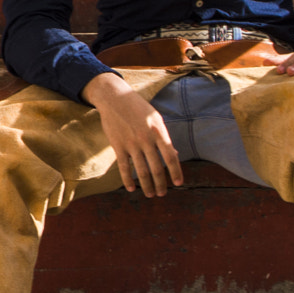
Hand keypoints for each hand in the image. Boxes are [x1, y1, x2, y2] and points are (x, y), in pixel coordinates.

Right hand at [83, 73, 182, 196]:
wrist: (114, 98)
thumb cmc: (138, 109)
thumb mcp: (155, 119)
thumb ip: (164, 137)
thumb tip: (175, 155)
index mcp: (158, 131)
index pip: (170, 156)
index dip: (175, 172)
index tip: (178, 183)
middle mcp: (146, 138)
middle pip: (156, 167)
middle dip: (161, 184)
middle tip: (162, 194)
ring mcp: (131, 143)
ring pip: (141, 170)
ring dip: (147, 186)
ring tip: (150, 194)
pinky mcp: (118, 145)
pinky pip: (124, 167)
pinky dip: (127, 180)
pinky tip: (131, 188)